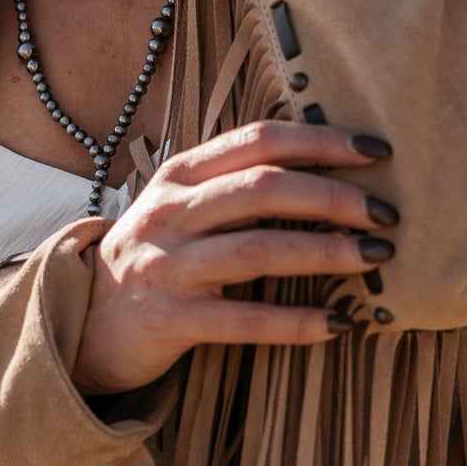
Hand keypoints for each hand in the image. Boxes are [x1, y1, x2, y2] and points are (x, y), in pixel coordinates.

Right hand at [72, 120, 398, 395]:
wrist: (81, 323)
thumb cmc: (152, 260)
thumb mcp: (180, 208)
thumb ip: (234, 185)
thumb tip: (327, 170)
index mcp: (180, 176)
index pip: (258, 141)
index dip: (320, 141)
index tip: (375, 150)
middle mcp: (170, 213)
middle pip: (263, 189)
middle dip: (333, 196)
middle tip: (386, 213)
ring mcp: (167, 266)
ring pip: (258, 250)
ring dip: (325, 252)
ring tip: (374, 259)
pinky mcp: (169, 320)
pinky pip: (243, 319)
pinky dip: (295, 322)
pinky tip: (338, 324)